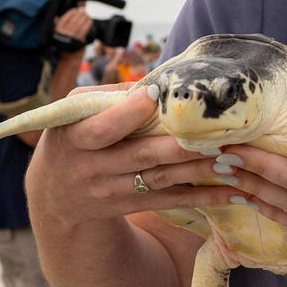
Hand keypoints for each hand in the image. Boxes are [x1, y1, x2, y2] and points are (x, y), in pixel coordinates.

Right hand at [27, 84, 239, 225]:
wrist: (54, 195)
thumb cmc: (72, 139)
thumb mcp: (75, 114)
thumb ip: (110, 97)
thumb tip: (158, 81)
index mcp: (76, 138)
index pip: (103, 128)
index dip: (129, 113)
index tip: (157, 96)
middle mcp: (93, 167)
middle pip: (142, 155)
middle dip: (181, 146)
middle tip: (217, 135)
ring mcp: (112, 190)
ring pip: (161, 179)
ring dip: (199, 170)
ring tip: (232, 159)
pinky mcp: (130, 205)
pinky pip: (169, 200)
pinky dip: (201, 196)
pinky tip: (231, 190)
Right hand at [50, 5, 91, 45]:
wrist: (69, 55)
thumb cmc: (65, 42)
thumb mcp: (58, 34)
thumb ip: (57, 26)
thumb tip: (56, 18)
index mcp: (58, 31)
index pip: (64, 19)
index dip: (70, 13)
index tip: (74, 9)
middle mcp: (65, 33)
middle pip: (73, 20)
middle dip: (79, 14)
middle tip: (82, 10)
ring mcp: (72, 36)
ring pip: (79, 23)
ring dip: (84, 17)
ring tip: (86, 14)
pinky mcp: (79, 39)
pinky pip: (84, 29)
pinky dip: (88, 23)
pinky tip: (89, 20)